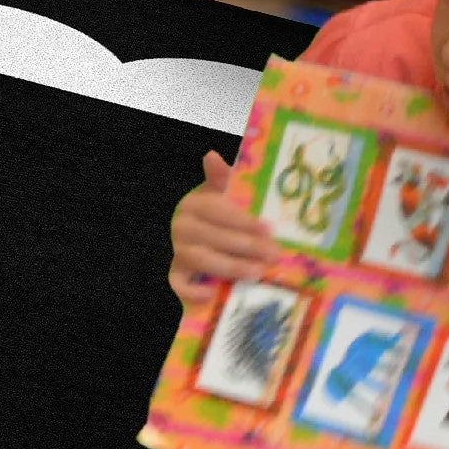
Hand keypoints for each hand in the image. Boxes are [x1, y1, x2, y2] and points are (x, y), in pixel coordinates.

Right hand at [168, 152, 275, 294]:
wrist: (186, 237)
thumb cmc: (210, 215)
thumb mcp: (214, 193)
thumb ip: (220, 177)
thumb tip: (212, 155)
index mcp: (193, 205)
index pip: (218, 212)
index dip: (244, 221)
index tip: (269, 229)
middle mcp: (181, 228)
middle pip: (214, 237)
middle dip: (246, 247)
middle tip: (273, 254)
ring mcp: (176, 252)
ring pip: (202, 260)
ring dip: (231, 267)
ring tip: (257, 272)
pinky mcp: (175, 274)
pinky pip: (178, 285)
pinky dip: (192, 291)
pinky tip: (212, 293)